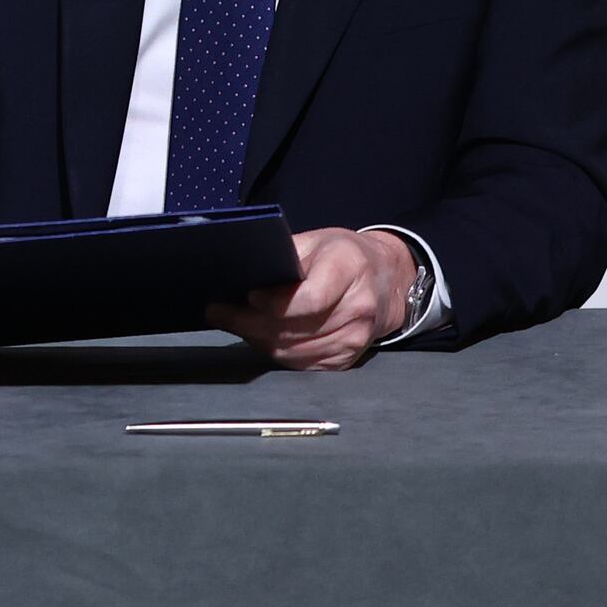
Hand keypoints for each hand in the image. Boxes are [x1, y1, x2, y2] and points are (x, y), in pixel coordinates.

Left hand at [208, 225, 410, 371]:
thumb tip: (242, 271)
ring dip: (258, 340)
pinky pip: (305, 365)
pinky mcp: (350, 359)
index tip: (248, 296)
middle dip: (250, 323)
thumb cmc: (343, 256)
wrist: (388, 281)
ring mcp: (357, 338)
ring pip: (296, 352)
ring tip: (234, 323)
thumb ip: (284, 255)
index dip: (275, 302)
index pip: (311, 297)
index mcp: (348, 268)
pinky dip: (278, 354)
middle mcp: (358, 307)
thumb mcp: (316, 240)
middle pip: (296, 329)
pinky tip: (259, 338)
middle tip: (218, 313)